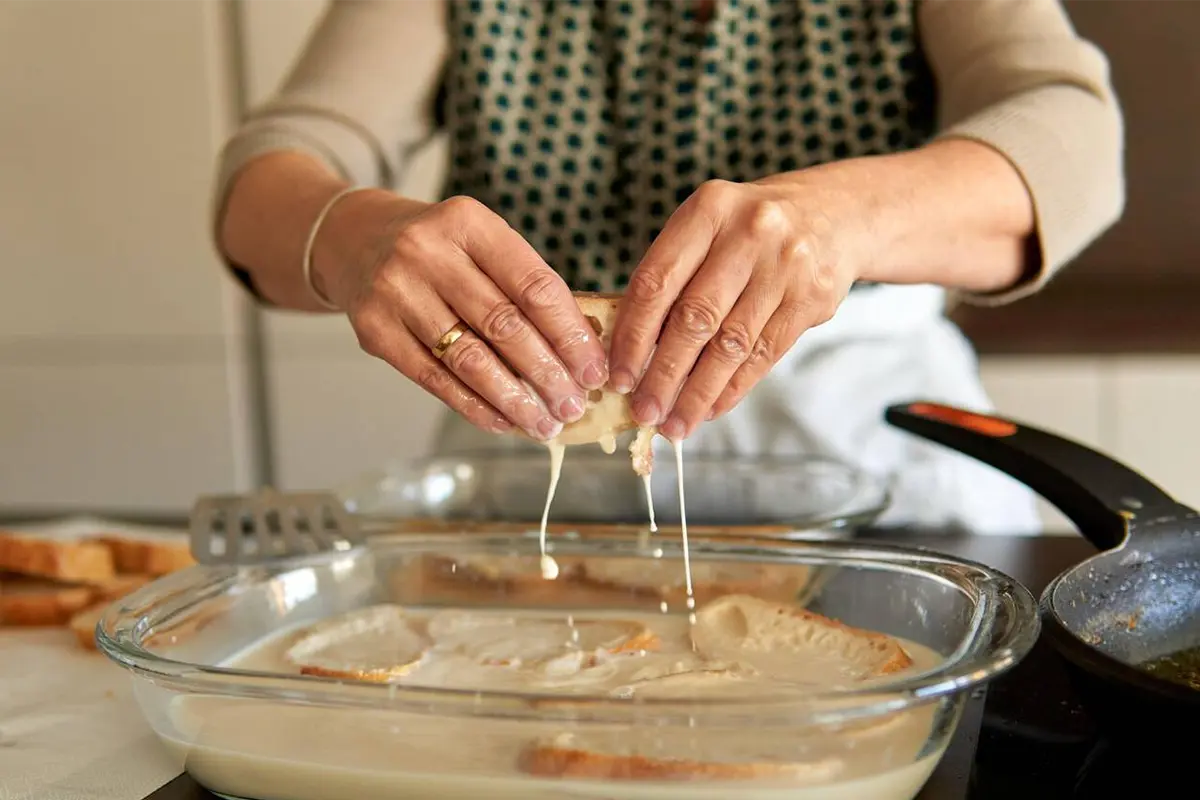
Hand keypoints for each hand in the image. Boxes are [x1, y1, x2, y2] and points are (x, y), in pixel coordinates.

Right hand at [320, 194, 608, 439]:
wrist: (354, 241)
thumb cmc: (439, 249)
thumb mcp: (479, 243)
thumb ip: (523, 286)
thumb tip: (579, 352)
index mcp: (469, 223)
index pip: (533, 285)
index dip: (569, 333)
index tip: (594, 370)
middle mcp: (428, 252)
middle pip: (504, 325)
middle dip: (547, 373)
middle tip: (573, 406)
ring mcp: (396, 291)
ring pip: (469, 359)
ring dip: (514, 399)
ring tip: (544, 423)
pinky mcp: (375, 330)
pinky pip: (434, 379)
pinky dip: (474, 406)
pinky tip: (502, 422)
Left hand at [608, 175, 866, 440]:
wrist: (835, 215)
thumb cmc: (749, 231)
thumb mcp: (709, 229)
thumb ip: (673, 278)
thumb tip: (634, 356)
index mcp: (708, 209)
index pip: (656, 281)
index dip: (632, 335)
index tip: (618, 377)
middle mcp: (749, 233)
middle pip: (694, 318)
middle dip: (663, 375)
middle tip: (644, 412)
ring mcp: (786, 266)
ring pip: (730, 345)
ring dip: (697, 393)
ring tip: (675, 423)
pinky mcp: (812, 298)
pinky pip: (764, 354)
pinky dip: (733, 388)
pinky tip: (711, 409)